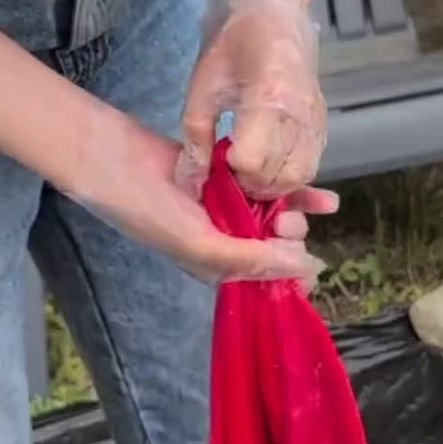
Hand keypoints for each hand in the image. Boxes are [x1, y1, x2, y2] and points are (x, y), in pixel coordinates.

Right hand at [71, 115, 336, 289]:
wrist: (116, 160)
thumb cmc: (151, 210)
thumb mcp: (201, 244)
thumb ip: (252, 258)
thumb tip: (304, 268)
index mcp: (217, 267)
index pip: (264, 283)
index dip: (292, 279)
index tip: (311, 268)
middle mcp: (227, 242)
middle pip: (276, 249)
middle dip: (291, 240)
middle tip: (284, 222)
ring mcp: (230, 210)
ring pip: (278, 218)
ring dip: (297, 215)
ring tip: (294, 205)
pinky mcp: (232, 180)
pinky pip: (272, 190)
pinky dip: (299, 194)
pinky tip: (326, 199)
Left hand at [177, 0, 327, 199]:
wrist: (274, 7)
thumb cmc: (232, 42)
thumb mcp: (202, 86)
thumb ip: (196, 137)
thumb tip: (192, 182)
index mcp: (266, 98)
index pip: (251, 161)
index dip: (231, 172)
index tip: (218, 163)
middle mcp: (299, 112)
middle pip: (278, 176)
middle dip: (251, 185)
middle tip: (231, 173)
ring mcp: (316, 117)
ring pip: (301, 174)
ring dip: (274, 184)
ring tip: (250, 172)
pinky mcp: (323, 118)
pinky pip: (313, 160)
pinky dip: (292, 172)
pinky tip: (271, 162)